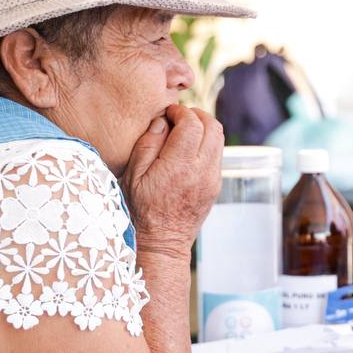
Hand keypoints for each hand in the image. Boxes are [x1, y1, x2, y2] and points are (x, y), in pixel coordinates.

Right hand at [121, 104, 223, 256]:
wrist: (162, 241)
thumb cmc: (141, 209)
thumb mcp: (134, 175)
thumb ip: (148, 144)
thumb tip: (163, 121)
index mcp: (180, 165)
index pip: (192, 124)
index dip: (181, 112)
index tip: (169, 112)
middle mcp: (202, 170)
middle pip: (213, 127)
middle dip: (197, 115)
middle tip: (180, 117)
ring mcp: (212, 179)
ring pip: (219, 140)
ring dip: (205, 128)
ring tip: (184, 131)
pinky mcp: (216, 186)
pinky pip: (217, 155)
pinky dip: (207, 144)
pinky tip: (189, 150)